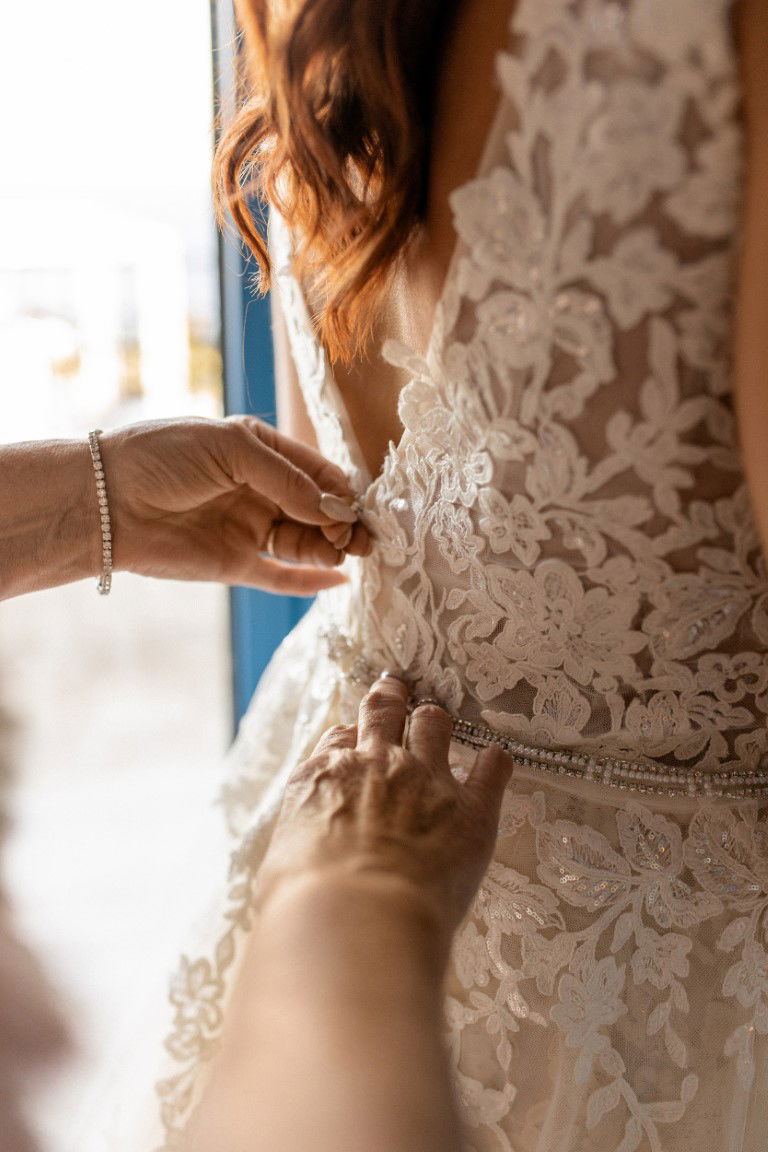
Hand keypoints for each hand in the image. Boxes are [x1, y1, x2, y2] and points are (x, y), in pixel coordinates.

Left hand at [99, 416, 369, 594]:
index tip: (361, 507)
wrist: (106, 500)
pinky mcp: (234, 564)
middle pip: (316, 510)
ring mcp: (247, 528)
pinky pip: (280, 576)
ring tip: (346, 553)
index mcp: (259, 451)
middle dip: (343, 523)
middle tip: (362, 538)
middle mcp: (258, 490)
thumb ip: (287, 479)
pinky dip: (309, 581)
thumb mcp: (231, 449)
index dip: (341, 491)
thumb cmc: (163, 456)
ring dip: (329, 548)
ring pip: (303, 542)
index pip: (316, 472)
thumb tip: (334, 511)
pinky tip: (337, 580)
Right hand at [258, 675, 513, 951]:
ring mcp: (426, 779)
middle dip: (391, 697)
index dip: (351, 735)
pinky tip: (498, 760)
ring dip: (436, 720)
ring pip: (435, 724)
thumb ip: (299, 844)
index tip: (356, 737)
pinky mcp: (471, 808)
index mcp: (326, 774)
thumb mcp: (280, 863)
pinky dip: (496, 763)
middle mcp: (376, 763)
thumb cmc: (304, 902)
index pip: (340, 737)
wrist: (356, 916)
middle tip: (396, 686)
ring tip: (439, 717)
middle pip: (384, 711)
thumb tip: (300, 856)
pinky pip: (492, 770)